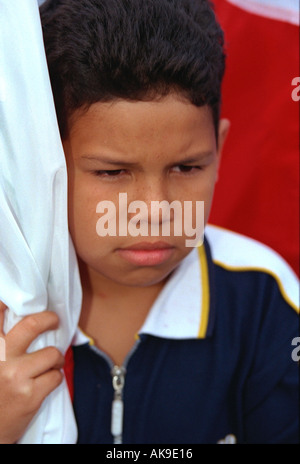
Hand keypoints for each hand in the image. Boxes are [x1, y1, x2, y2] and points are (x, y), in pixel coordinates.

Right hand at [0, 301, 63, 443]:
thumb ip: (3, 343)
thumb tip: (21, 316)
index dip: (11, 302)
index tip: (27, 300)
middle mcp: (1, 357)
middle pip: (32, 324)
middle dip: (49, 319)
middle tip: (53, 320)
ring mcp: (16, 376)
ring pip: (52, 353)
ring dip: (55, 358)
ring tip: (49, 364)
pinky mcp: (31, 394)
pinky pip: (56, 376)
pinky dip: (55, 378)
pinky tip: (45, 383)